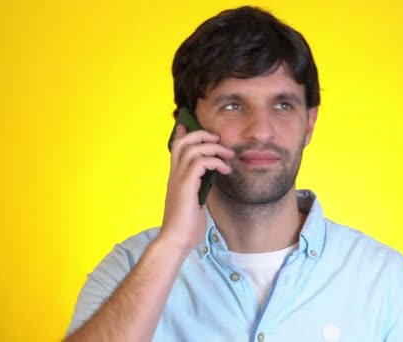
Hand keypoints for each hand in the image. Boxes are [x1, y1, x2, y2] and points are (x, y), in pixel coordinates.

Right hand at [159, 124, 233, 253]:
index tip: (194, 127)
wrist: (175, 242)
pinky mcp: (185, 186)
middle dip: (202, 134)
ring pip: (192, 148)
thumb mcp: (195, 203)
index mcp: (176, 178)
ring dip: (213, 147)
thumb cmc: (186, 228)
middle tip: (218, 139)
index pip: (176, 149)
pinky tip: (225, 169)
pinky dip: (215, 161)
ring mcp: (178, 179)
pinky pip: (200, 162)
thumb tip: (209, 183)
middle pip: (183, 141)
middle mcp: (174, 175)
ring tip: (228, 154)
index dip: (185, 134)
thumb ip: (199, 190)